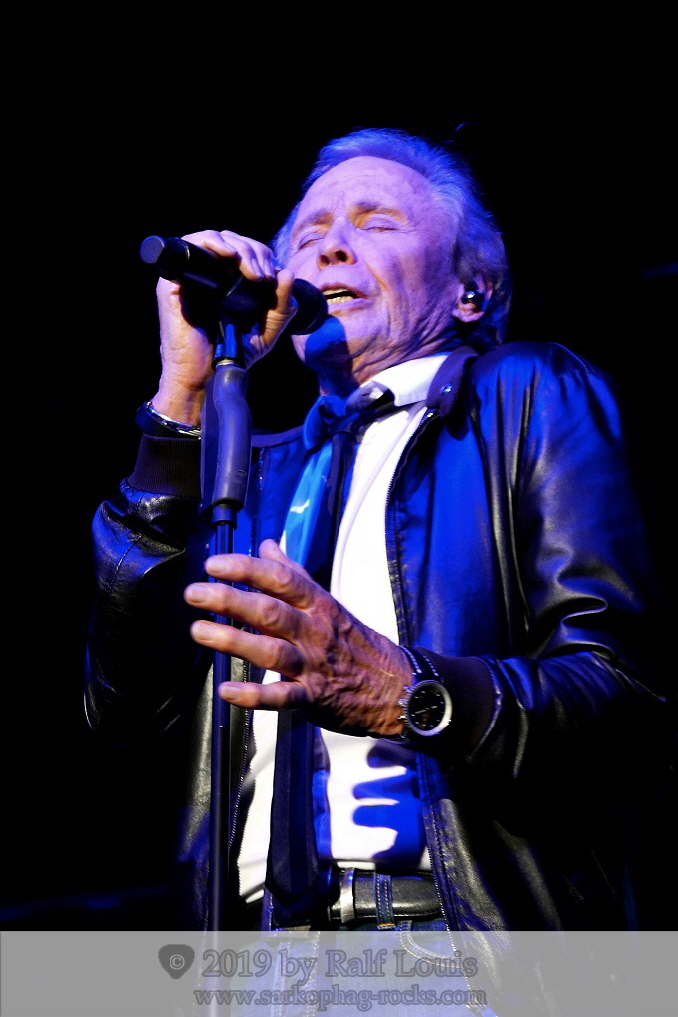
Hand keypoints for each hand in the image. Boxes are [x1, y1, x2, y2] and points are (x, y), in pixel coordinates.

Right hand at [152, 230, 296, 425]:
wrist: (205, 377)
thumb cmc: (230, 355)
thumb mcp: (266, 331)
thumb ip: (281, 306)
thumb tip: (286, 272)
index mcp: (226, 281)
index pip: (244, 249)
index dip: (261, 254)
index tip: (272, 277)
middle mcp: (206, 275)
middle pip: (232, 240)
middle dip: (254, 251)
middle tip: (264, 276)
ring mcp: (189, 276)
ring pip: (214, 237)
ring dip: (240, 248)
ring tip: (254, 272)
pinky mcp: (174, 281)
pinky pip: (191, 245)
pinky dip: (214, 242)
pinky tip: (232, 257)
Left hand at [184, 539, 409, 736]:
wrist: (394, 686)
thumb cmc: (353, 641)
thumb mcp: (328, 601)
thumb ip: (294, 573)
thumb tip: (267, 544)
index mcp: (317, 604)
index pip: (280, 578)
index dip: (246, 569)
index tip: (214, 564)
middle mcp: (313, 631)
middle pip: (269, 611)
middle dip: (229, 600)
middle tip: (194, 593)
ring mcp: (312, 665)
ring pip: (270, 650)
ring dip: (232, 641)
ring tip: (199, 631)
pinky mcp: (312, 698)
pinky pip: (281, 697)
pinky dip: (253, 696)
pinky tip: (227, 691)